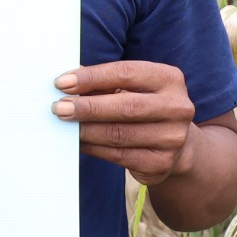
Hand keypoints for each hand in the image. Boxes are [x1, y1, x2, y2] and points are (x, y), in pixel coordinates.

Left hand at [52, 61, 200, 184]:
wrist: (175, 144)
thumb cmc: (144, 107)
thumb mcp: (133, 88)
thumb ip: (105, 83)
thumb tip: (67, 83)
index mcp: (169, 79)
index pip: (125, 73)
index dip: (91, 77)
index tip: (62, 83)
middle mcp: (177, 107)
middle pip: (125, 106)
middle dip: (87, 107)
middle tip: (58, 107)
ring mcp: (171, 138)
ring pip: (119, 134)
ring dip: (86, 130)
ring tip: (64, 124)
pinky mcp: (159, 164)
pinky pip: (118, 156)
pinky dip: (93, 148)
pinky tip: (78, 142)